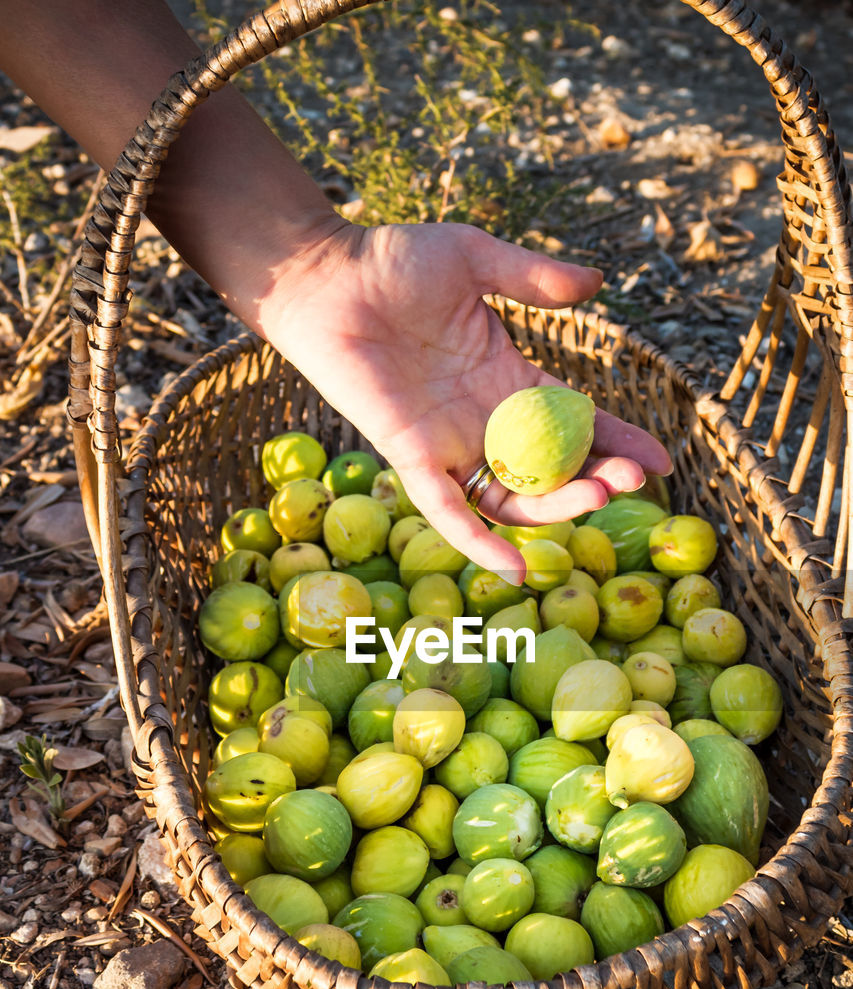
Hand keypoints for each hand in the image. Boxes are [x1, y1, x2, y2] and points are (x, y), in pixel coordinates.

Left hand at [259, 219, 671, 583]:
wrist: (325, 276)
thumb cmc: (392, 262)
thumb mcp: (475, 260)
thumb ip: (533, 277)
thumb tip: (598, 283)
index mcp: (507, 381)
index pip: (575, 424)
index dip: (617, 442)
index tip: (661, 463)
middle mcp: (483, 422)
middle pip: (552, 469)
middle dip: (597, 478)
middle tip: (634, 479)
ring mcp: (448, 444)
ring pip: (512, 497)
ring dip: (556, 506)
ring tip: (601, 495)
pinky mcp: (411, 456)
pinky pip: (448, 512)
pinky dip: (477, 542)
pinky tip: (515, 569)